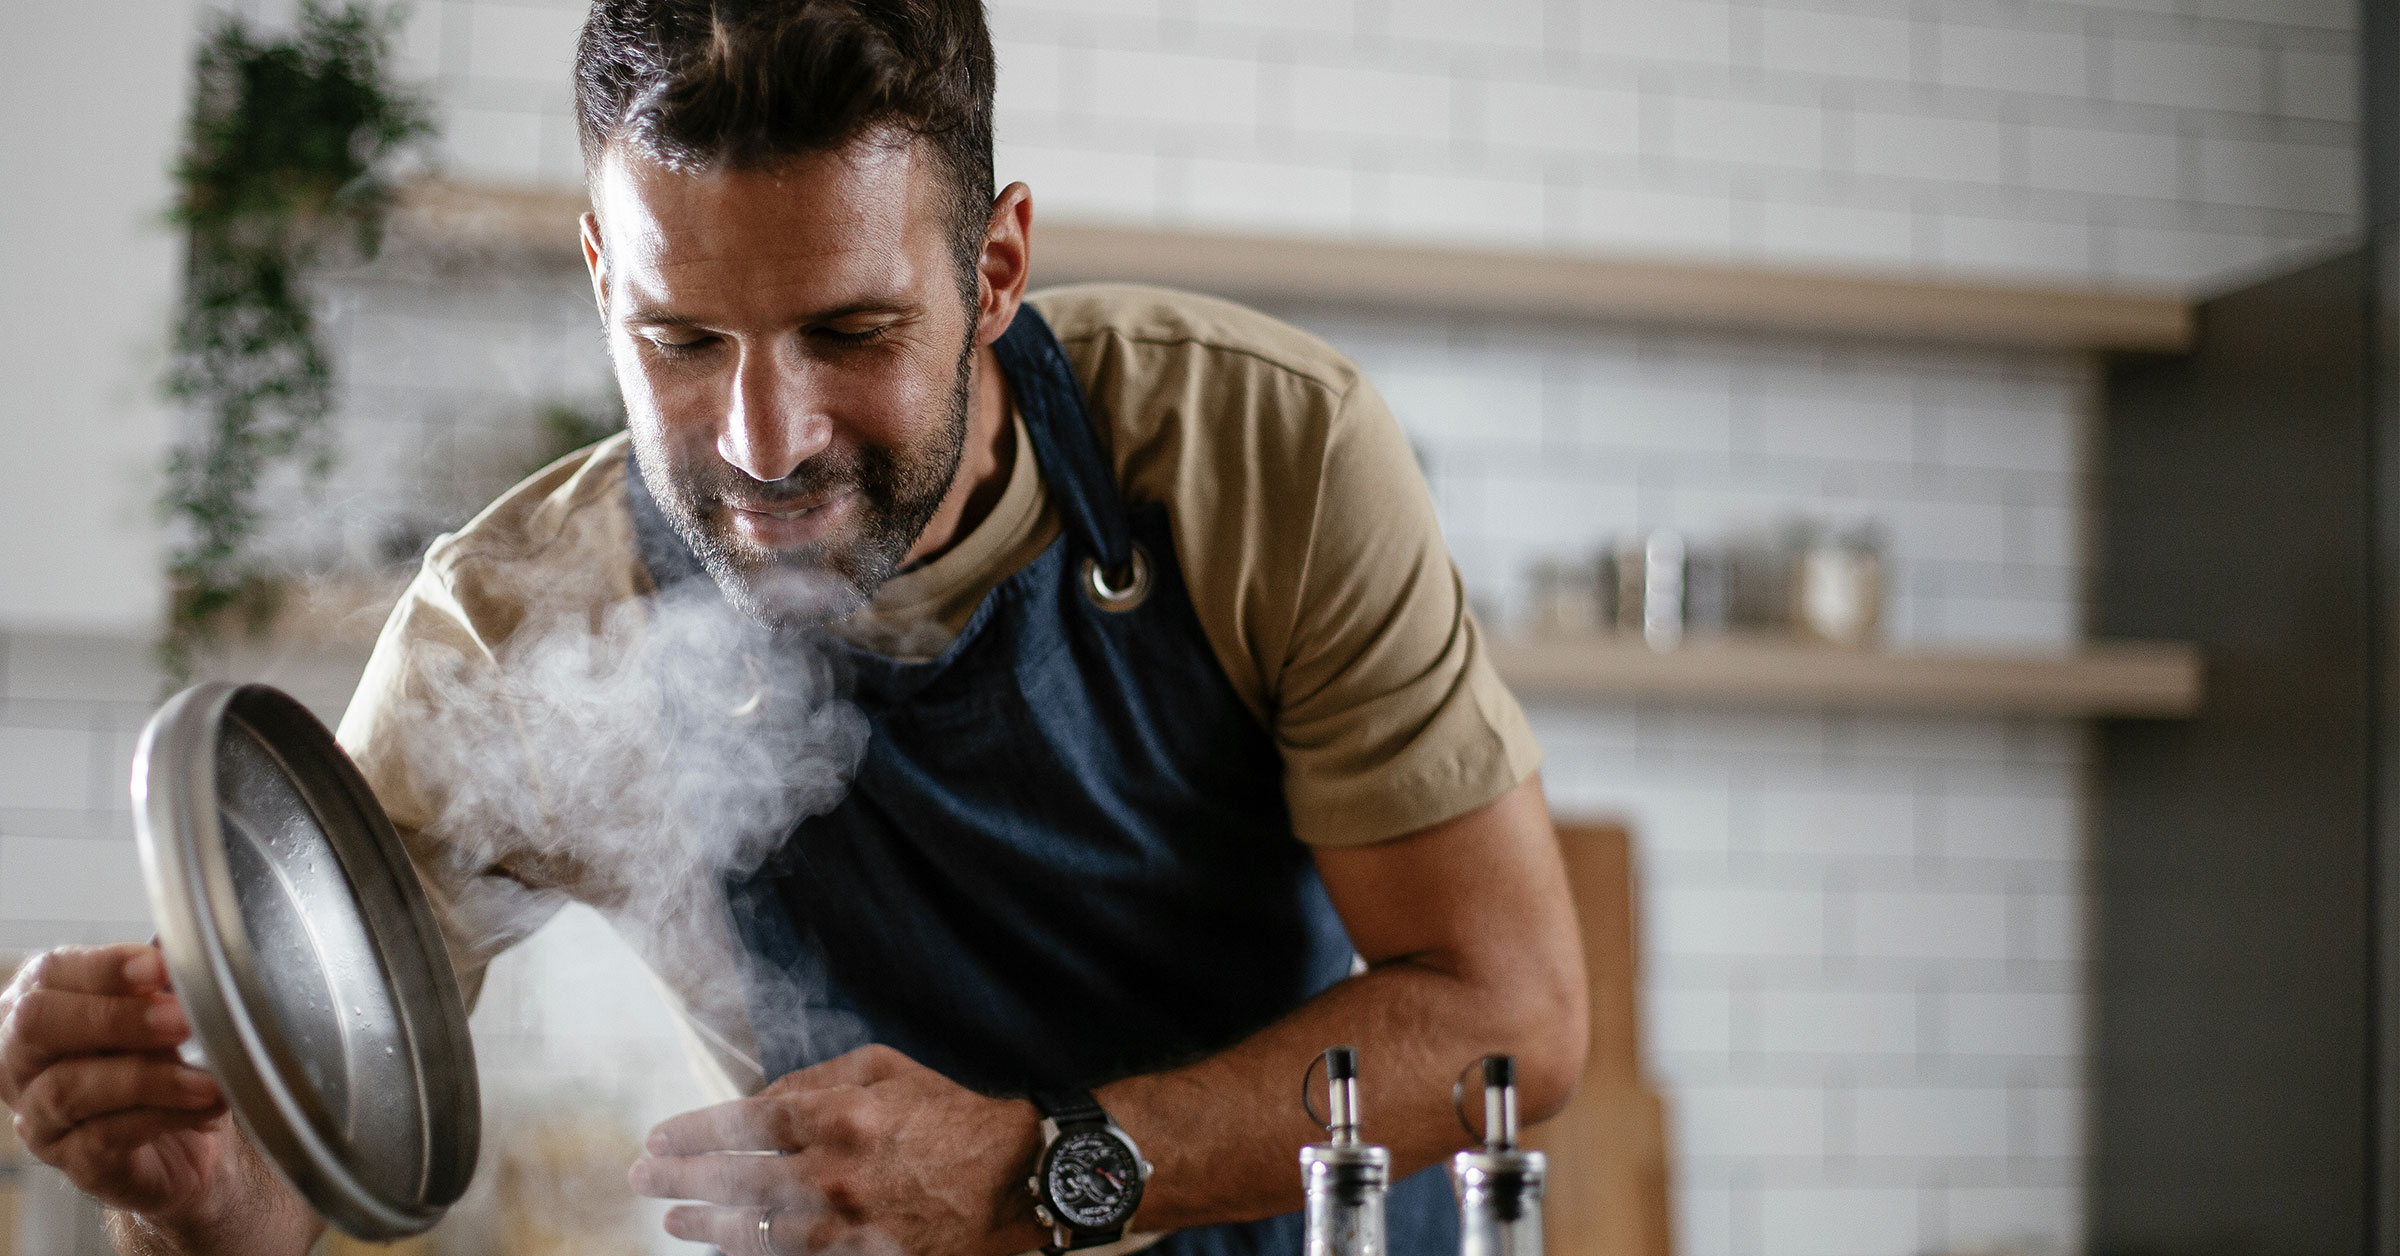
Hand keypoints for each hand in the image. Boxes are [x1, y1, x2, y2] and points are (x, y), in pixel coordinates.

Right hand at [0, 944, 232, 1218]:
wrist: (193, 1145)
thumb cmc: (169, 1063)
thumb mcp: (167, 1015)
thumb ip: (161, 989)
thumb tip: (180, 962)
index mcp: (41, 1004)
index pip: (49, 974)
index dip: (103, 968)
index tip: (159, 967)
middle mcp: (24, 1060)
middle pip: (36, 1025)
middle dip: (114, 1018)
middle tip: (181, 1019)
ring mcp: (40, 1116)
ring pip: (68, 1087)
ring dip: (147, 1076)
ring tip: (206, 1076)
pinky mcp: (73, 1163)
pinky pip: (104, 1137)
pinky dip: (164, 1116)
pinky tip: (205, 1104)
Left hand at [629, 1043, 1044, 1255]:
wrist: (1014, 1174)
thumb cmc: (947, 1111)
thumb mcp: (884, 1068)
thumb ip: (816, 1080)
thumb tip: (756, 1103)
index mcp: (841, 1115)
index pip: (744, 1123)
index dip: (693, 1132)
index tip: (660, 1138)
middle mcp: (836, 1173)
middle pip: (736, 1181)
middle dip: (681, 1179)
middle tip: (643, 1180)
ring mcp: (849, 1225)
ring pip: (756, 1233)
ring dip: (706, 1227)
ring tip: (674, 1222)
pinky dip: (755, 1255)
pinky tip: (729, 1250)